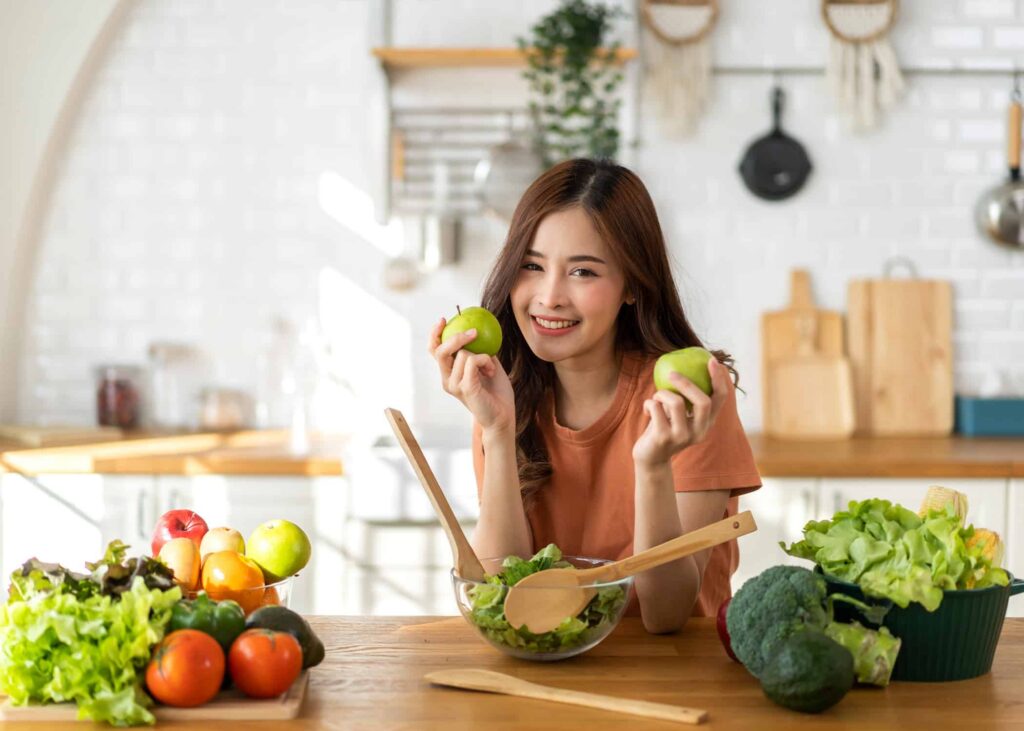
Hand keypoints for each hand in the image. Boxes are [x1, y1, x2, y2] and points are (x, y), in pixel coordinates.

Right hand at [429, 317, 514, 433]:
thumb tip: (477, 327)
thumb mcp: (487, 364)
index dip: (435, 334)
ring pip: (462, 354)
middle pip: (440, 351)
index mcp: (449, 373)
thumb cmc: (496, 391)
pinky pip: (472, 361)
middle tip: (474, 332)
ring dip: (482, 355)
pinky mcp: (465, 388)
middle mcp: (447, 380)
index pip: (434, 350)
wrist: (503, 415)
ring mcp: (454, 385)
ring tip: (490, 368)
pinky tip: (490, 371)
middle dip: (456, 338)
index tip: (444, 319)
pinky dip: (485, 361)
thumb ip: (480, 349)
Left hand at [632, 357, 730, 468]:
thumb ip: (685, 398)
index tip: (711, 360)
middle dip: (687, 383)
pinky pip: (656, 408)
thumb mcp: (678, 414)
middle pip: (703, 401)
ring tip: (656, 398)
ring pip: (676, 402)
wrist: (650, 458)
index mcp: (706, 423)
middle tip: (672, 374)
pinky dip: (649, 403)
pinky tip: (647, 410)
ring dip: (662, 393)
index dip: (719, 378)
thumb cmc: (664, 427)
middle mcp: (699, 431)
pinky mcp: (663, 438)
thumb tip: (686, 365)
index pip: (720, 399)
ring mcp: (682, 436)